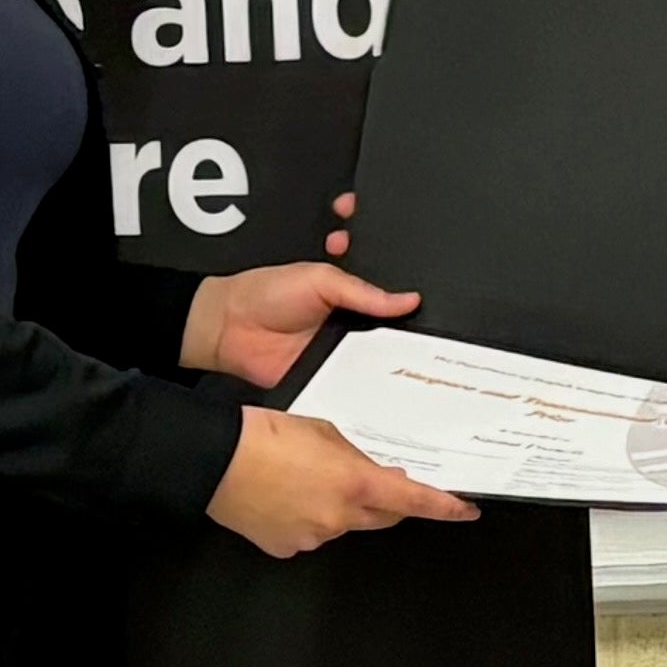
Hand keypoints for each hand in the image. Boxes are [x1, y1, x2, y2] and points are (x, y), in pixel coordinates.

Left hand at [180, 251, 416, 392]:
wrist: (231, 328)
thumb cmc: (266, 293)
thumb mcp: (320, 278)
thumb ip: (363, 290)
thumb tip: (408, 300)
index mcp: (352, 294)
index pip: (392, 302)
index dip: (411, 304)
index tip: (435, 307)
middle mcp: (351, 325)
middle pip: (392, 335)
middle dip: (407, 337)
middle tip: (427, 338)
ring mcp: (342, 354)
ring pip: (379, 364)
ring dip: (391, 364)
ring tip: (414, 363)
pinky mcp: (332, 380)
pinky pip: (358, 388)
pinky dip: (369, 388)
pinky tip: (387, 386)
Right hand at [207, 408, 476, 557]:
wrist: (215, 459)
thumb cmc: (265, 434)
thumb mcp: (324, 430)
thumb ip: (355, 454)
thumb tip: (369, 471)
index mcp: (356, 484)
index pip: (414, 501)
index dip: (444, 507)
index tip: (465, 511)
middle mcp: (340, 517)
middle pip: (381, 517)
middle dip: (385, 501)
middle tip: (378, 481)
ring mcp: (314, 537)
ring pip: (342, 524)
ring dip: (338, 506)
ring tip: (305, 478)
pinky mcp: (287, 547)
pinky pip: (309, 533)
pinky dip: (306, 517)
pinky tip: (286, 497)